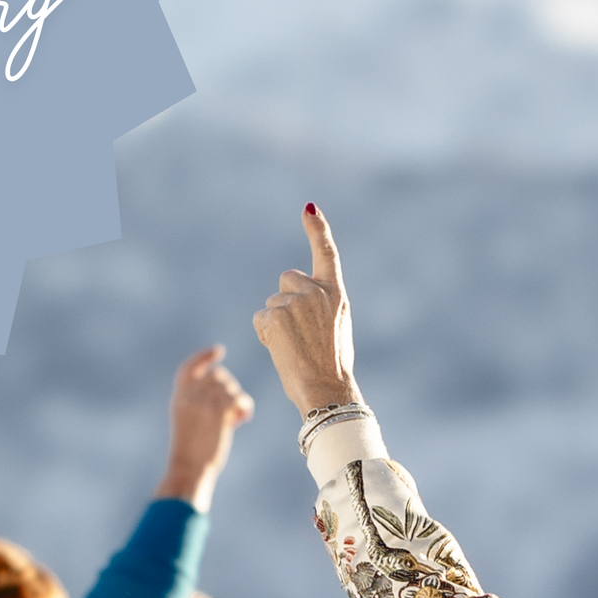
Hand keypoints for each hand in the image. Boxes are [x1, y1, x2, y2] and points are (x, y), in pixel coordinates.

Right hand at [160, 346, 254, 507]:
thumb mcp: (188, 422)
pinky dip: (244, 406)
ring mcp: (203, 404)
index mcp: (179, 398)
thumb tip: (228, 394)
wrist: (189, 468)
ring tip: (237, 418)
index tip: (218, 350)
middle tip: (232, 410)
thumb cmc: (191, 451)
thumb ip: (201, 404)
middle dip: (229, 388)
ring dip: (237, 400)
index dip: (204, 357)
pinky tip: (243, 418)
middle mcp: (189, 397)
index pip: (189, 368)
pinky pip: (237, 399)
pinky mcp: (217, 414)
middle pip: (217, 376)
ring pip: (229, 388)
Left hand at [253, 203, 356, 417]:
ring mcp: (295, 302)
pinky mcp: (275, 316)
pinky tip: (282, 349)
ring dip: (276, 322)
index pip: (327, 253)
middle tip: (300, 333)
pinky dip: (265, 334)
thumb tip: (299, 296)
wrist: (327, 389)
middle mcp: (316, 292)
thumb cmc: (333, 366)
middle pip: (287, 279)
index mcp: (336, 294)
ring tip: (295, 347)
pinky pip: (261, 319)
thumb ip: (321, 304)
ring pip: (272, 303)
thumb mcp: (336, 327)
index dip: (317, 229)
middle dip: (286, 299)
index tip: (308, 208)